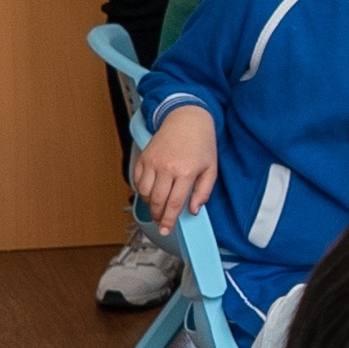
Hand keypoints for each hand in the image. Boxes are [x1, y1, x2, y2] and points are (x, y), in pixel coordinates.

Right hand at [131, 110, 219, 230]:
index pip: (174, 203)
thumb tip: (193, 210)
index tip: (166, 229)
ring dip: (150, 204)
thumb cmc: (201, 142)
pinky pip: (137, 180)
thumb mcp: (211, 168)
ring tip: (158, 207)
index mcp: (186, 171)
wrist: (187, 118)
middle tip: (161, 223)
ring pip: (145, 193)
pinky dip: (141, 190)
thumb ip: (204, 192)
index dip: (169, 220)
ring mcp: (153, 162)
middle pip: (157, 201)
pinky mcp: (144, 157)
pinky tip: (150, 192)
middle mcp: (167, 167)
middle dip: (158, 216)